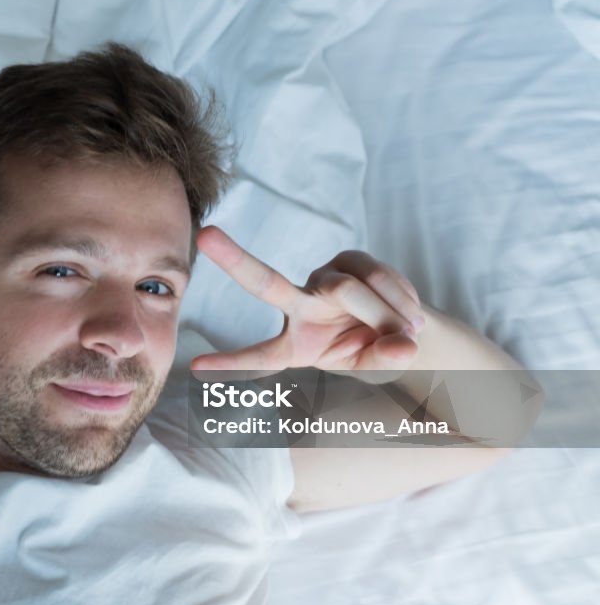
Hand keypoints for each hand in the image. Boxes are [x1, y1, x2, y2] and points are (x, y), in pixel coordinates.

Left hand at [190, 226, 426, 380]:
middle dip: (233, 259)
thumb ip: (383, 360)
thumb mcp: (375, 366)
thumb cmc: (377, 351)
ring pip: (349, 292)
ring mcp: (322, 279)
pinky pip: (374, 276)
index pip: (258, 358)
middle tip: (205, 235)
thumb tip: (402, 348)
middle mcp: (298, 305)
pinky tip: (410, 312)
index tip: (194, 369)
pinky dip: (399, 298)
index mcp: (294, 347)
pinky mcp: (349, 259)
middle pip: (264, 282)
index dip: (229, 364)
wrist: (405, 326)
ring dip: (387, 316)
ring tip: (406, 331)